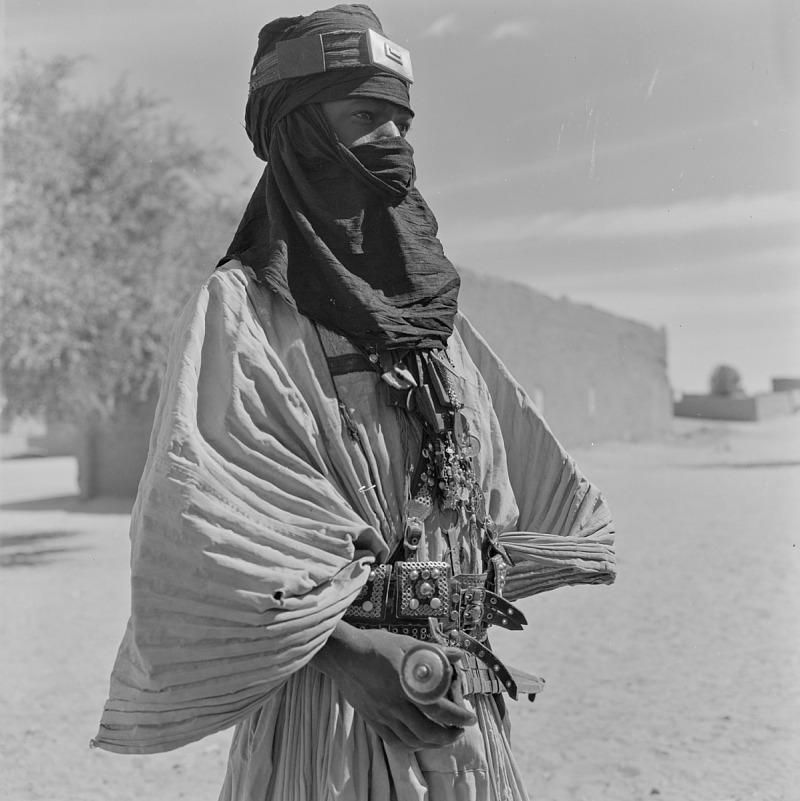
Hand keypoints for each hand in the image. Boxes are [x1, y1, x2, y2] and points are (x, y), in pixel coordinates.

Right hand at [310, 622, 477, 749]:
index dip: (458, 718)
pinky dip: (411, 745)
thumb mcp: (407, 644)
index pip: (439, 710)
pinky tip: (418, 739)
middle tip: (458, 730)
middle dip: (448, 736)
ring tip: (442, 736)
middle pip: (427, 733)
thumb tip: (458, 654)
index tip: (470, 719)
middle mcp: (395, 706)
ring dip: (432, 744)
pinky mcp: (373, 720)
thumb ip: (434, 652)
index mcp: (407, 687)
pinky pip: (394, 742)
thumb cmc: (376, 646)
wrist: (345, 655)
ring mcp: (383, 716)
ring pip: (412, 741)